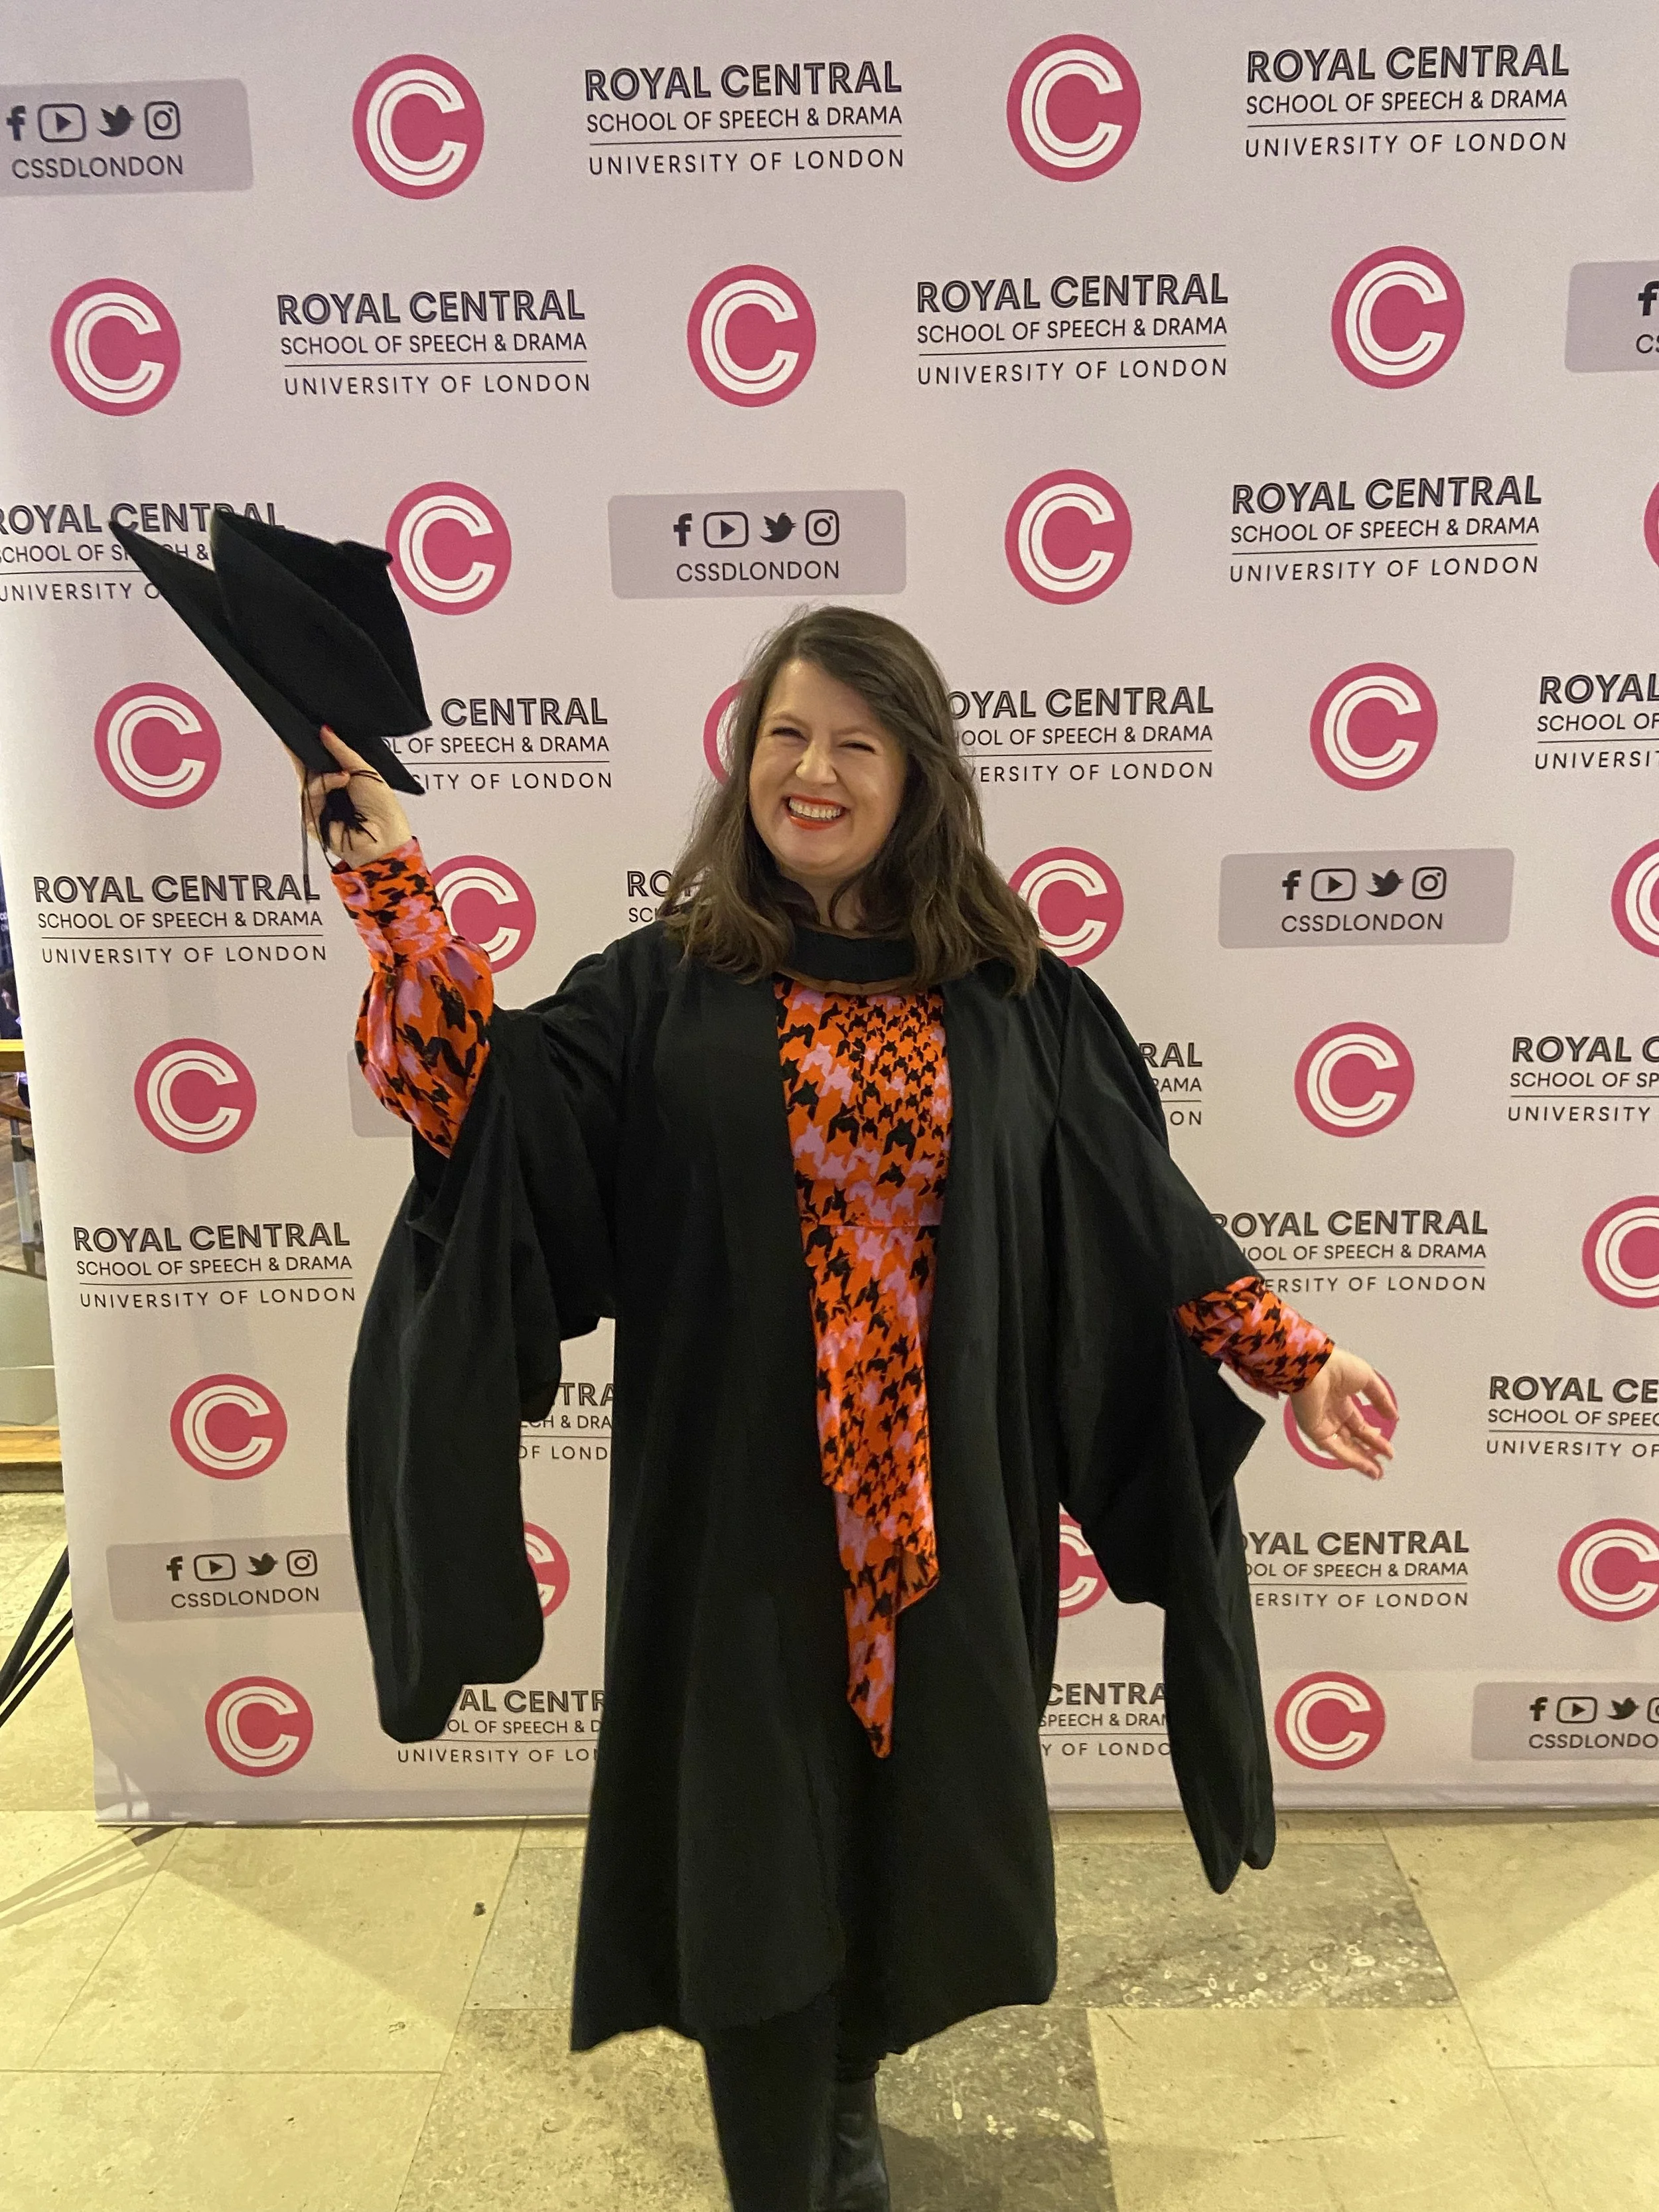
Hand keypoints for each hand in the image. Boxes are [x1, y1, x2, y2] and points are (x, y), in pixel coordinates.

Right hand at [294, 725, 410, 865]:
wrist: (385, 837)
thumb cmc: (383, 810)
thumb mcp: (365, 770)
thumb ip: (342, 751)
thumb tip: (325, 731)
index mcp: (342, 781)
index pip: (319, 762)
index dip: (309, 748)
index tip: (301, 730)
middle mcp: (329, 794)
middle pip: (308, 771)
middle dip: (308, 756)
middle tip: (307, 741)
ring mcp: (320, 807)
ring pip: (308, 782)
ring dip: (326, 776)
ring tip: (344, 777)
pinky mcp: (314, 820)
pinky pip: (309, 797)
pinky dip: (324, 787)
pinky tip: (339, 784)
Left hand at [1289, 1349, 1397, 1481]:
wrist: (1314, 1366)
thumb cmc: (1337, 1366)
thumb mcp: (1367, 1379)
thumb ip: (1381, 1399)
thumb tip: (1393, 1416)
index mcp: (1341, 1399)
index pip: (1359, 1424)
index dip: (1374, 1437)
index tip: (1388, 1449)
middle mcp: (1331, 1414)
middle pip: (1352, 1439)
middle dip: (1369, 1452)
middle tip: (1383, 1464)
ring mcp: (1322, 1424)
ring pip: (1344, 1447)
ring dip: (1361, 1460)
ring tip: (1377, 1473)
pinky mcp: (1314, 1431)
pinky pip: (1334, 1448)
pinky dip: (1351, 1459)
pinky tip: (1366, 1467)